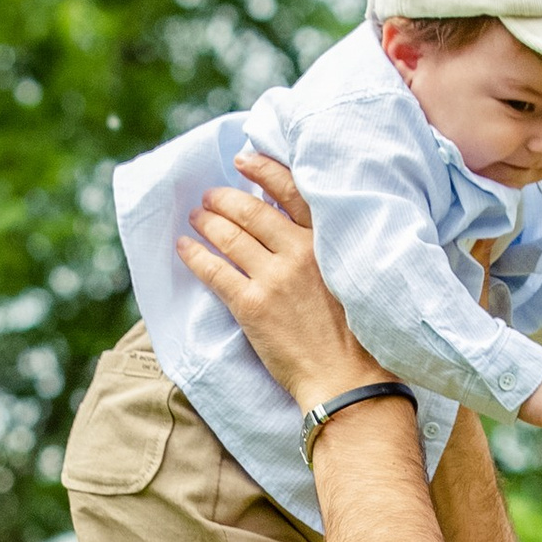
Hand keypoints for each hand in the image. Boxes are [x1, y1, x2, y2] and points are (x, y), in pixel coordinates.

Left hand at [178, 150, 373, 401]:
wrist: (348, 380)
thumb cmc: (357, 337)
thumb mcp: (351, 278)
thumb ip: (325, 250)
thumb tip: (291, 229)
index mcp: (327, 242)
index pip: (291, 191)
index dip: (263, 171)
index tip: (244, 161)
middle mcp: (300, 252)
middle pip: (252, 211)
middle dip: (225, 199)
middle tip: (210, 195)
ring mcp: (274, 278)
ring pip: (230, 237)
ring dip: (207, 222)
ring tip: (196, 217)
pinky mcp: (252, 305)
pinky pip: (215, 272)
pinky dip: (195, 256)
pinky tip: (184, 247)